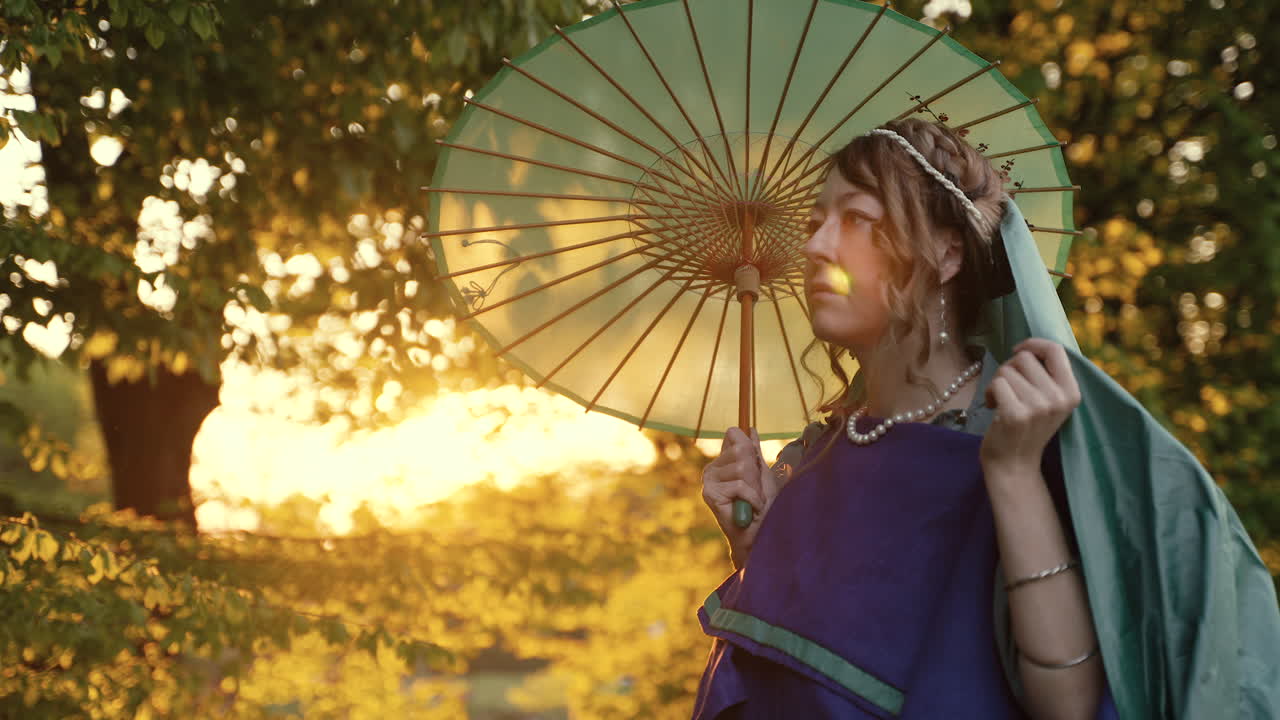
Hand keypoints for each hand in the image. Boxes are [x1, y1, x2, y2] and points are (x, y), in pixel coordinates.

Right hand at [701, 427, 790, 568]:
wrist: (757, 535)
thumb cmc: (763, 506)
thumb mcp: (762, 473)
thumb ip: (754, 452)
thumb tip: (750, 428)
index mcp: (724, 460)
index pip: (734, 435)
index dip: (750, 447)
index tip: (756, 466)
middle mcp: (713, 468)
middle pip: (741, 450)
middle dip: (756, 472)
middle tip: (755, 491)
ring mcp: (709, 480)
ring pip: (742, 468)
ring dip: (755, 487)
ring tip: (752, 501)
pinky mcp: (709, 494)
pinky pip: (739, 485)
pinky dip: (752, 498)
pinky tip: (750, 508)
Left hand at [980, 338, 1080, 478]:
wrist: (1014, 464)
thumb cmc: (1027, 427)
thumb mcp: (1049, 401)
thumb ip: (1047, 375)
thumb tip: (1029, 345)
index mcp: (1072, 392)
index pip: (1056, 349)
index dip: (1033, 344)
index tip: (1018, 350)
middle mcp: (1059, 398)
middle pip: (1025, 358)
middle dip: (1009, 368)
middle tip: (1007, 388)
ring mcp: (1039, 407)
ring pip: (1007, 370)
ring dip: (997, 382)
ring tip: (1001, 401)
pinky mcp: (1016, 414)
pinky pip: (996, 383)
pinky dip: (989, 393)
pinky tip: (993, 408)